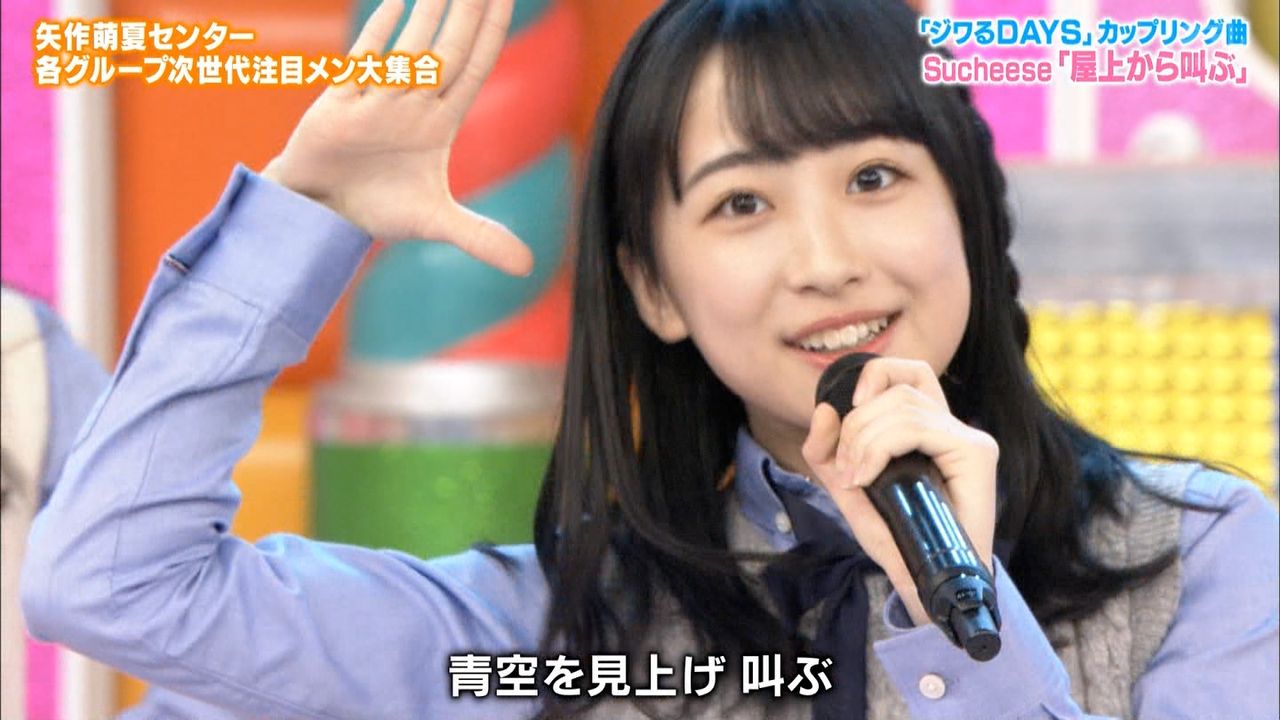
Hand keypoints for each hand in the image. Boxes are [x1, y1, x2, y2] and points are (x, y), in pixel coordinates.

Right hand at [261, 0, 532, 275]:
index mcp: (439, 123)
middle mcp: (412, 105)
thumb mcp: (434, 223)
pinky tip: (396, 4)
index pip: (474, 68)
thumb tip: (526, 267)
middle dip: (468, 13)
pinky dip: (378, 39)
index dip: (491, 33)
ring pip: (409, 52)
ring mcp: (376, 102)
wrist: (322, 213)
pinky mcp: (338, 108)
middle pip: (449, 50)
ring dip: (428, 17)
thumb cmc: (378, 208)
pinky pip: (361, 65)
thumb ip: (479, 238)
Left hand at [800, 357, 998, 626]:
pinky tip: (867, 476)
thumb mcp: (848, 489)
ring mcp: (969, 439)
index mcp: (928, 427)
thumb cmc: (896, 538)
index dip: (876, 375)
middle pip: (898, 388)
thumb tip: (824, 409)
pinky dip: (881, 447)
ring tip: (856, 478)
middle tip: (847, 467)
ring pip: (904, 407)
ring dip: (865, 439)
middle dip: (857, 423)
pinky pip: (918, 427)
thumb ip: (828, 453)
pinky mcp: (976, 454)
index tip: (850, 408)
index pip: (910, 373)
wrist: (927, 585)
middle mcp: (953, 427)